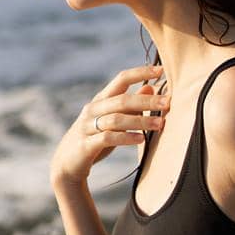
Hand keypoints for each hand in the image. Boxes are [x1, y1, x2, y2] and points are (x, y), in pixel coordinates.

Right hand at [50, 63, 168, 187]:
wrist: (67, 165)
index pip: (121, 79)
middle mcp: (93, 109)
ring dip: (140, 120)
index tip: (160, 69)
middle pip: (122, 99)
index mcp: (101, 100)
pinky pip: (107, 137)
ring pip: (116, 119)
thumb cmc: (95, 140)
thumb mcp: (113, 121)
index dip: (140, 72)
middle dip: (146, 100)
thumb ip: (130, 106)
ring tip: (160, 124)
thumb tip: (151, 87)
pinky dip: (126, 137)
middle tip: (167, 102)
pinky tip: (141, 139)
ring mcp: (87, 126)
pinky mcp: (85, 145)